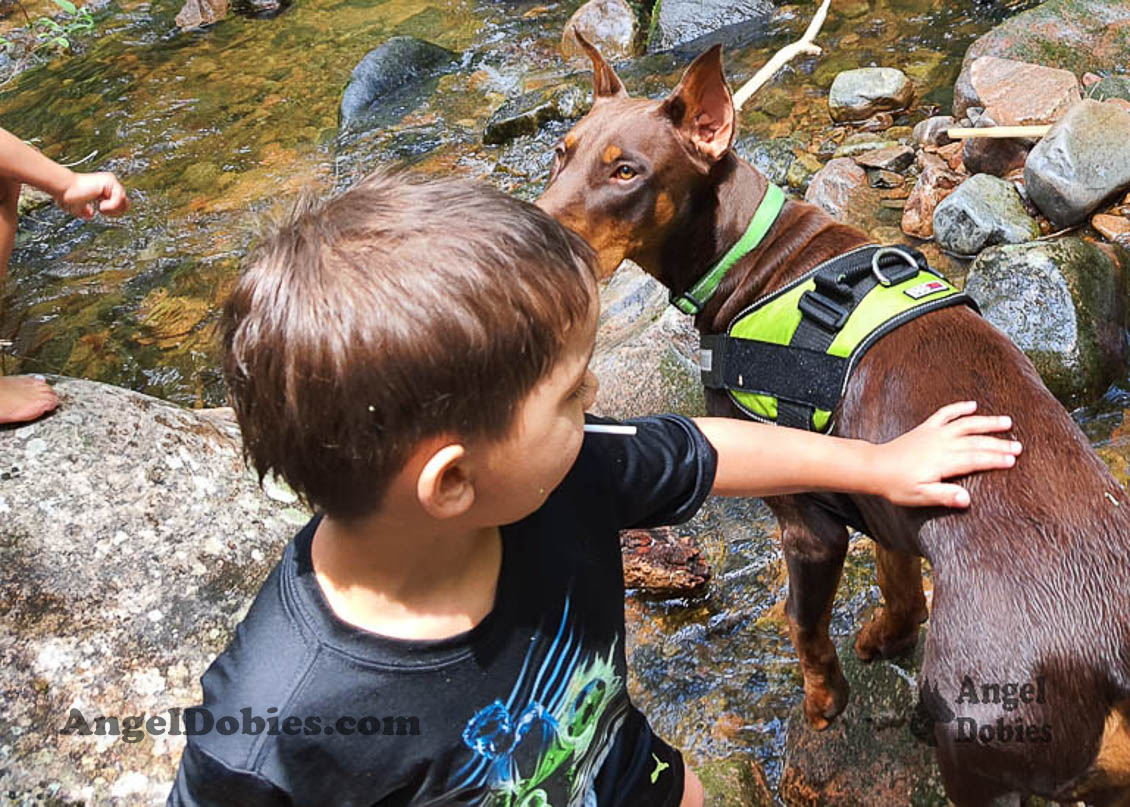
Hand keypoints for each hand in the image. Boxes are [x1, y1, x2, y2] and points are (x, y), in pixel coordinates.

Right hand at [57, 171, 129, 218]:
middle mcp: (108, 183)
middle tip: (102, 210)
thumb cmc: (66, 196)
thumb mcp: (77, 207)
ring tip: (100, 207)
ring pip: (125, 202)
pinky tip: (101, 205)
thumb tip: (90, 216)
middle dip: (116, 211)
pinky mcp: (109, 181)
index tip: (100, 211)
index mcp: (103, 189)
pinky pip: (120, 199)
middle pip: (126, 203)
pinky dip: (111, 206)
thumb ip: (85, 211)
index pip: (120, 204)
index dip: (113, 211)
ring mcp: (110, 181)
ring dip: (113, 209)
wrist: (63, 189)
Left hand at [872, 401, 1020, 508]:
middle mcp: (941, 444)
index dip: (995, 459)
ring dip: (986, 422)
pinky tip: (973, 405)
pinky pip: (945, 414)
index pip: (976, 459)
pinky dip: (959, 408)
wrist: (874, 467)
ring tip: (1007, 422)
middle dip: (999, 444)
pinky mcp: (926, 428)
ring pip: (966, 424)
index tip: (1013, 460)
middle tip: (1019, 446)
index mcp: (943, 462)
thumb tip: (966, 500)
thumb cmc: (897, 485)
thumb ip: (944, 496)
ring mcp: (934, 433)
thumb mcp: (920, 496)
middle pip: (976, 442)